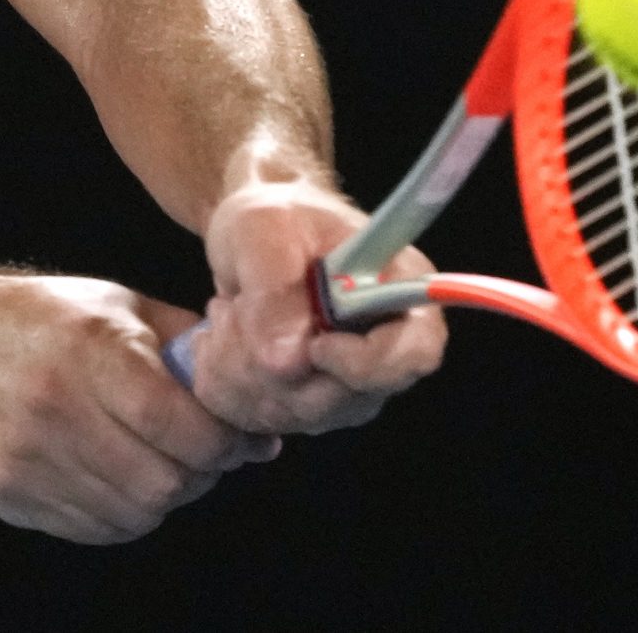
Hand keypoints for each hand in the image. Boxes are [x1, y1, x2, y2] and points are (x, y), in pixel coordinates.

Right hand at [0, 275, 279, 543]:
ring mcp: (27, 456)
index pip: (177, 424)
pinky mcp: (8, 494)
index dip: (225, 444)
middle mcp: (55, 404)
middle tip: (206, 456)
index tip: (241, 439)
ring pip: (133, 514)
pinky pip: (94, 529)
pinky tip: (120, 478)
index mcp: (91, 347)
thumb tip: (252, 397)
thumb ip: (186, 343)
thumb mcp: (118, 305)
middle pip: (161, 482)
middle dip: (202, 476)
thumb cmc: (44, 320)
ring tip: (162, 463)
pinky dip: (124, 514)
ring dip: (165, 497)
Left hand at [189, 179, 446, 433]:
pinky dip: (225, 381)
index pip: (415, 352)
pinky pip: (258, 419)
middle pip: (342, 398)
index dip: (365, 363)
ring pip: (291, 412)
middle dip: (271, 361)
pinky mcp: (307, 407)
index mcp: (403, 290)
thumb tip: (286, 362)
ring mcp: (348, 386)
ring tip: (228, 310)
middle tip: (236, 305)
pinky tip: (221, 338)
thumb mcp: (264, 227)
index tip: (315, 344)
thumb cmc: (275, 218)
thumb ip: (276, 287)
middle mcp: (386, 348)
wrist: (254, 237)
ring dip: (239, 365)